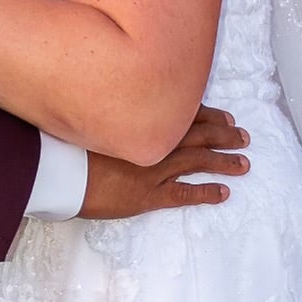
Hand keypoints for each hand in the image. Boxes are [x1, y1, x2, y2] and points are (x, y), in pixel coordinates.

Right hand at [80, 105, 250, 218]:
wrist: (58, 169)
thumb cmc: (68, 141)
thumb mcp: (95, 118)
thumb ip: (114, 112)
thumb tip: (124, 106)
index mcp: (144, 118)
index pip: (186, 112)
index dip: (209, 114)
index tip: (226, 115)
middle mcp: (154, 139)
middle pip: (199, 134)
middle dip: (224, 134)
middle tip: (243, 136)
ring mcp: (154, 168)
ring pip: (199, 161)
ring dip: (224, 161)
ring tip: (243, 164)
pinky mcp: (148, 195)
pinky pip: (185, 194)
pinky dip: (207, 193)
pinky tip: (224, 193)